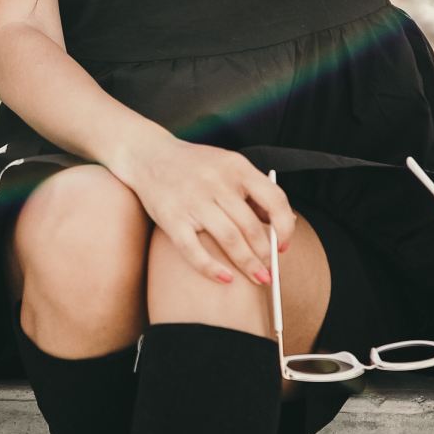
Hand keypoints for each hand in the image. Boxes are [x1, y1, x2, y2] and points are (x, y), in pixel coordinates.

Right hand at [113, 134, 295, 286]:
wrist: (149, 155)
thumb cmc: (194, 165)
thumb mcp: (228, 165)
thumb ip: (253, 190)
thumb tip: (281, 224)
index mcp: (236, 167)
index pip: (273, 198)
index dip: (284, 226)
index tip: (284, 245)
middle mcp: (216, 181)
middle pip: (251, 226)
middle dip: (265, 254)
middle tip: (270, 271)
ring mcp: (193, 200)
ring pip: (229, 239)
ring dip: (247, 264)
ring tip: (258, 277)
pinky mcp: (172, 218)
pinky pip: (194, 250)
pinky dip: (212, 268)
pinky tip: (225, 278)